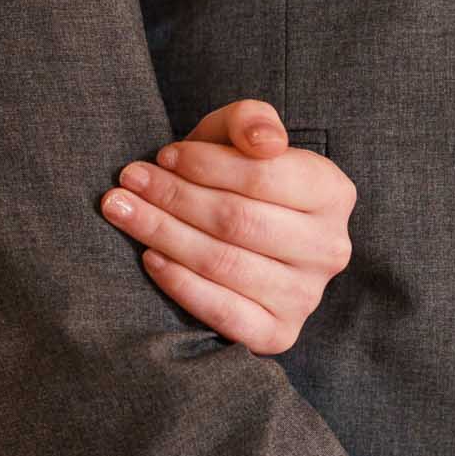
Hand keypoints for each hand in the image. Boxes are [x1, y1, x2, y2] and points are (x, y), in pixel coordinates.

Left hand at [97, 99, 357, 356]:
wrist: (233, 239)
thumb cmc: (231, 182)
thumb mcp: (238, 139)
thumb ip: (249, 121)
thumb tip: (264, 142)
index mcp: (333, 194)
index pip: (264, 176)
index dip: (206, 165)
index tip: (163, 155)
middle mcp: (329, 248)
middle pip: (237, 221)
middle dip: (174, 197)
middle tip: (126, 182)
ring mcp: (306, 296)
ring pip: (224, 263)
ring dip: (163, 234)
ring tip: (121, 211)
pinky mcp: (279, 334)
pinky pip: (224, 312)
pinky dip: (181, 285)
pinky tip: (149, 258)